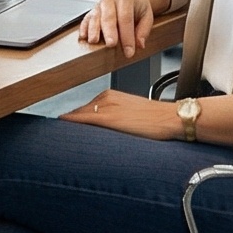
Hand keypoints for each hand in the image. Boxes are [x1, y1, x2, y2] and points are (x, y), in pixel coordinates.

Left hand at [61, 88, 180, 137]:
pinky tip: (62, 124)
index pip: (86, 108)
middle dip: (71, 122)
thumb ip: (117, 117)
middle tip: (61, 135)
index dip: (76, 119)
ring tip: (60, 137)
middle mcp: (106, 98)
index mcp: (111, 95)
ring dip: (71, 125)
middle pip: (80, 111)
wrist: (171, 118)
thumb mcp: (132, 113)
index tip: (68, 126)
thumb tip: (107, 129)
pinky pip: (84, 119)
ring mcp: (107, 107)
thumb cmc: (157, 119)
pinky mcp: (109, 118)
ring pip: (80, 115)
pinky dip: (72, 121)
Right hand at [78, 0, 166, 58]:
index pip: (126, 18)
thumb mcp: (147, 16)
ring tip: (94, 41)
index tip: (129, 51)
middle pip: (109, 16)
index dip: (127, 36)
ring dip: (93, 30)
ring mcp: (99, 4)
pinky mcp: (92, 10)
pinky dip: (84, 27)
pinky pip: (86, 19)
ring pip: (95, 17)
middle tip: (111, 45)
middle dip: (109, 32)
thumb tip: (139, 44)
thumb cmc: (137, 7)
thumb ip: (144, 30)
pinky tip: (84, 36)